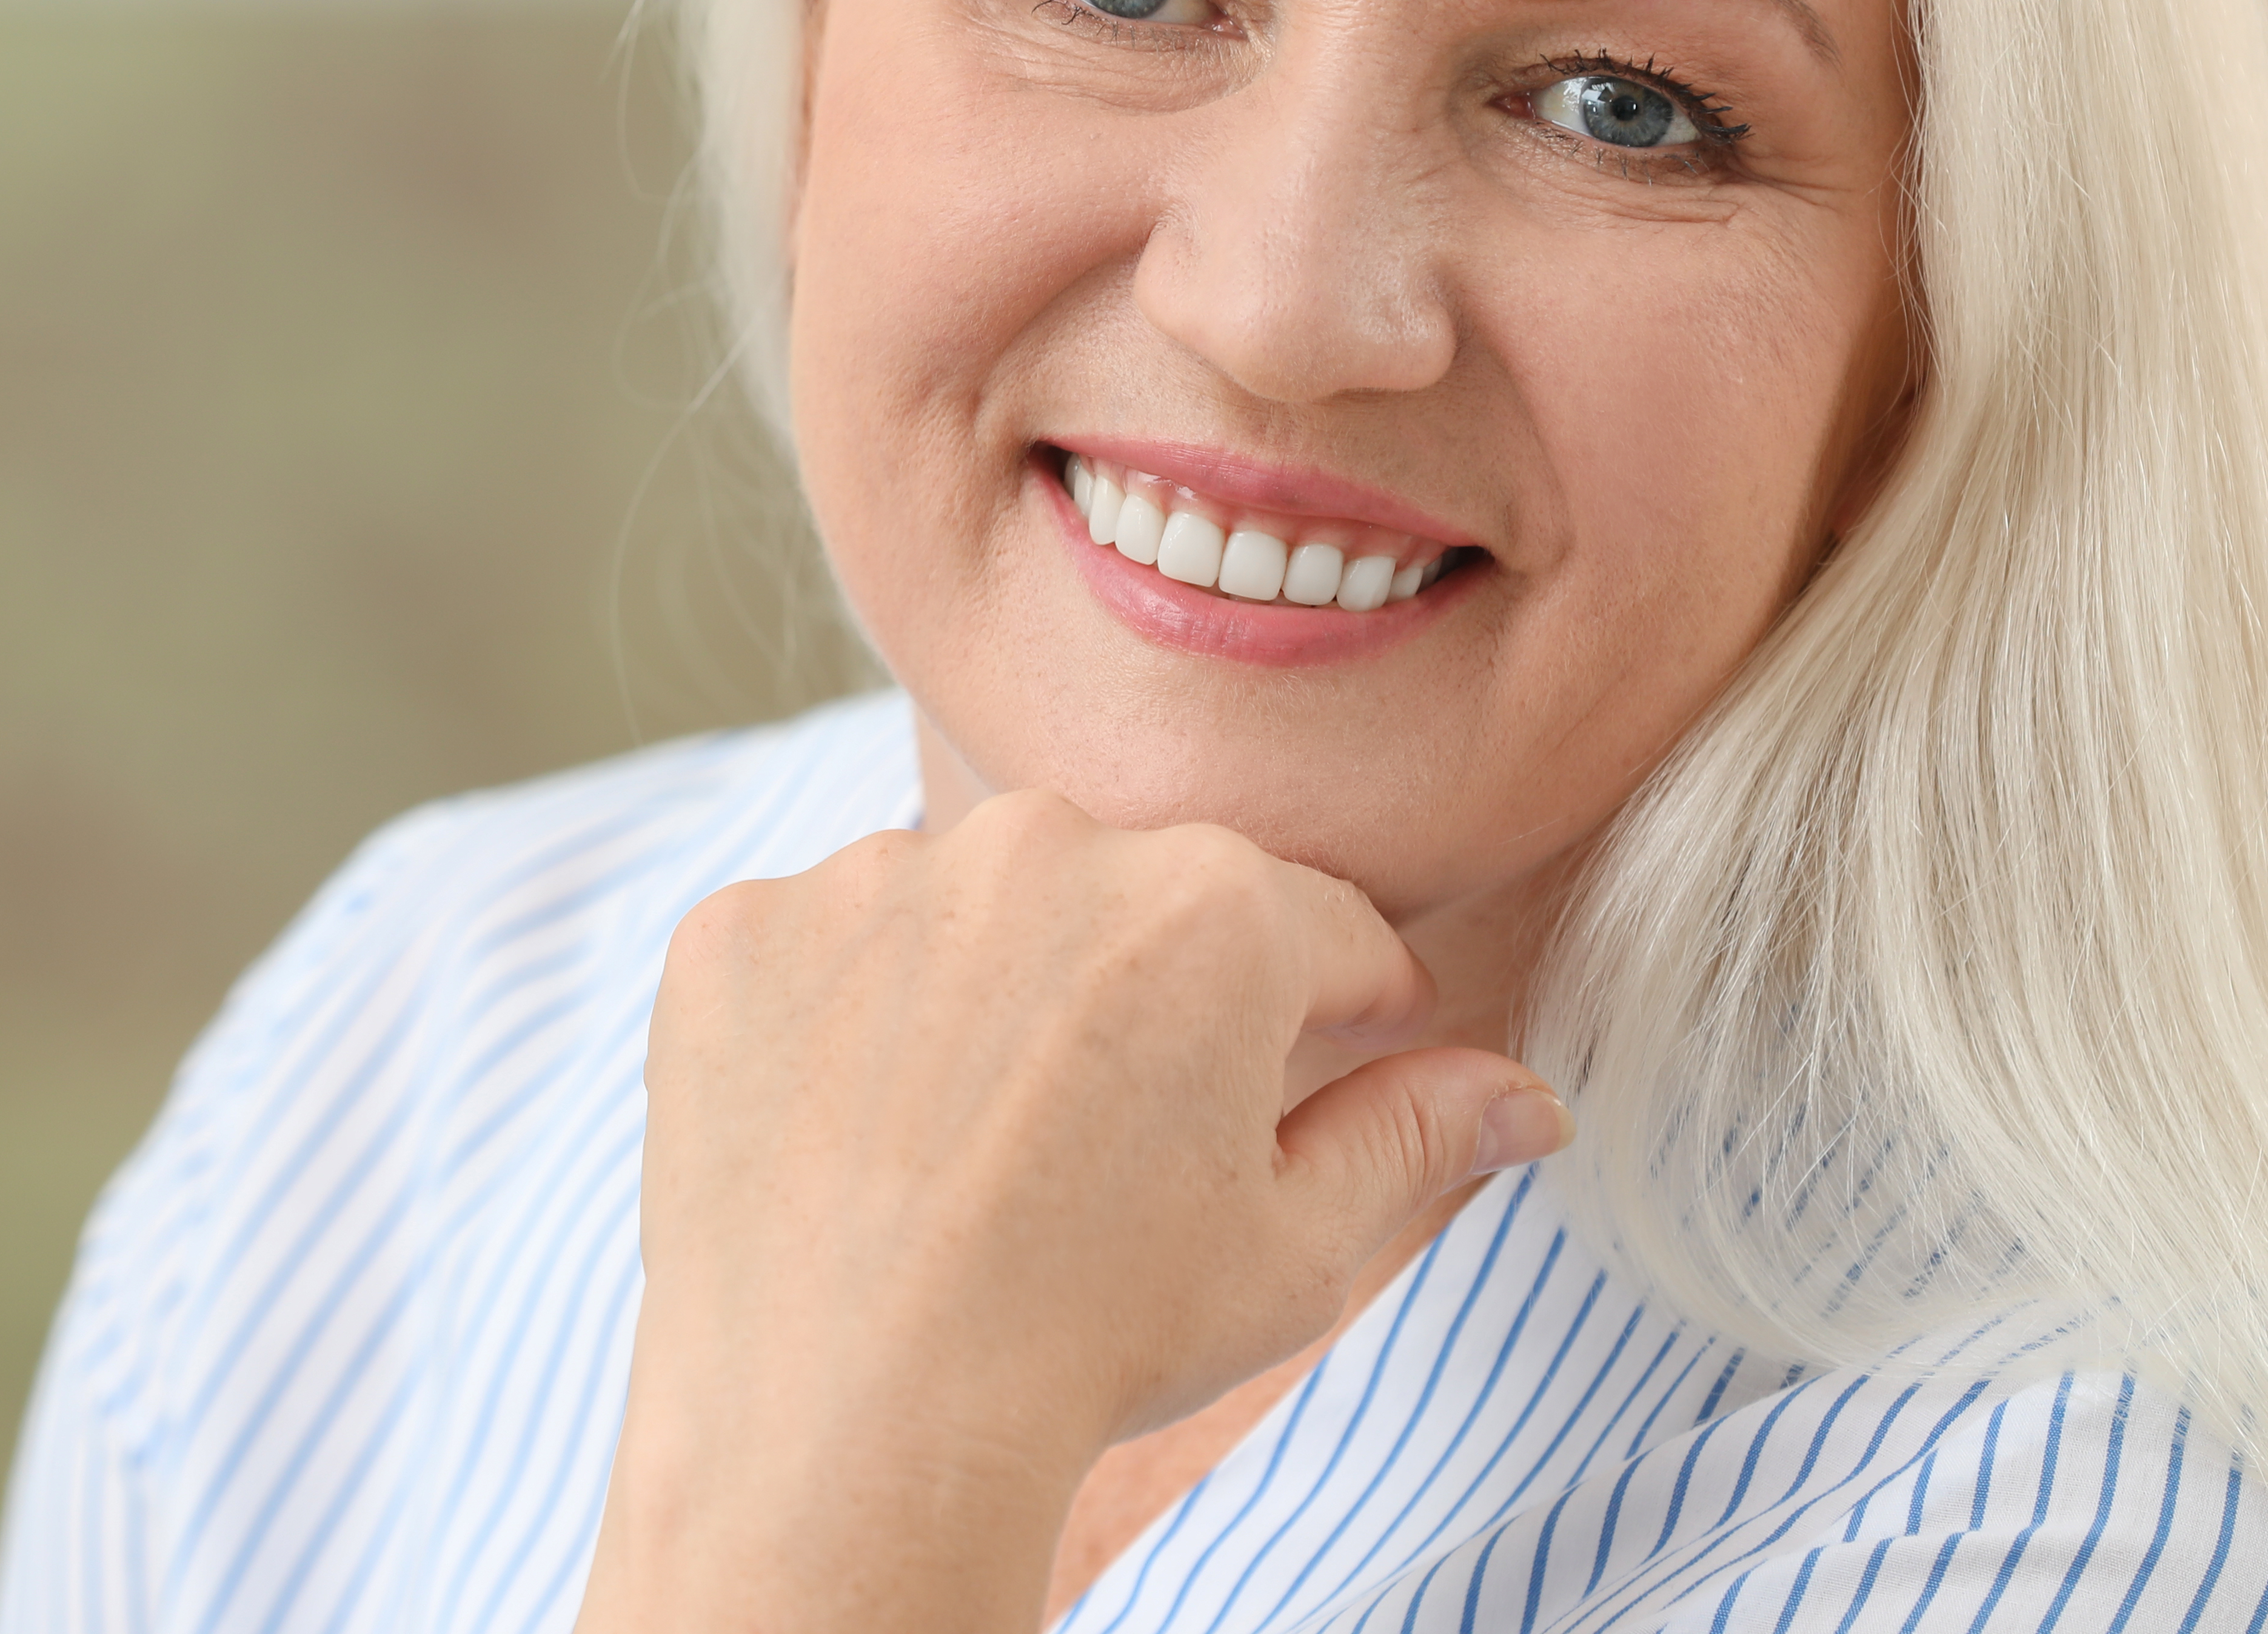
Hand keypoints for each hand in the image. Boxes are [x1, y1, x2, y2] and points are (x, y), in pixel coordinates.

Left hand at [574, 787, 1568, 1633]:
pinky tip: (859, 1136)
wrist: (853, 1421)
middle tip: (1114, 1145)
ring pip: (971, 908)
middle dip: (1148, 995)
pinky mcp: (742, 931)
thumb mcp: (1294, 1251)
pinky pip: (823, 946)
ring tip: (974, 1147)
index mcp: (1213, 907)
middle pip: (1136, 901)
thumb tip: (1525, 1096)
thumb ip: (1415, 1137)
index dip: (1344, 1004)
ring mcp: (873, 878)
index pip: (1321, 927)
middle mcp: (1043, 845)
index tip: (1326, 1059)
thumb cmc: (1090, 1340)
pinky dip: (841, 1020)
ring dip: (988, 992)